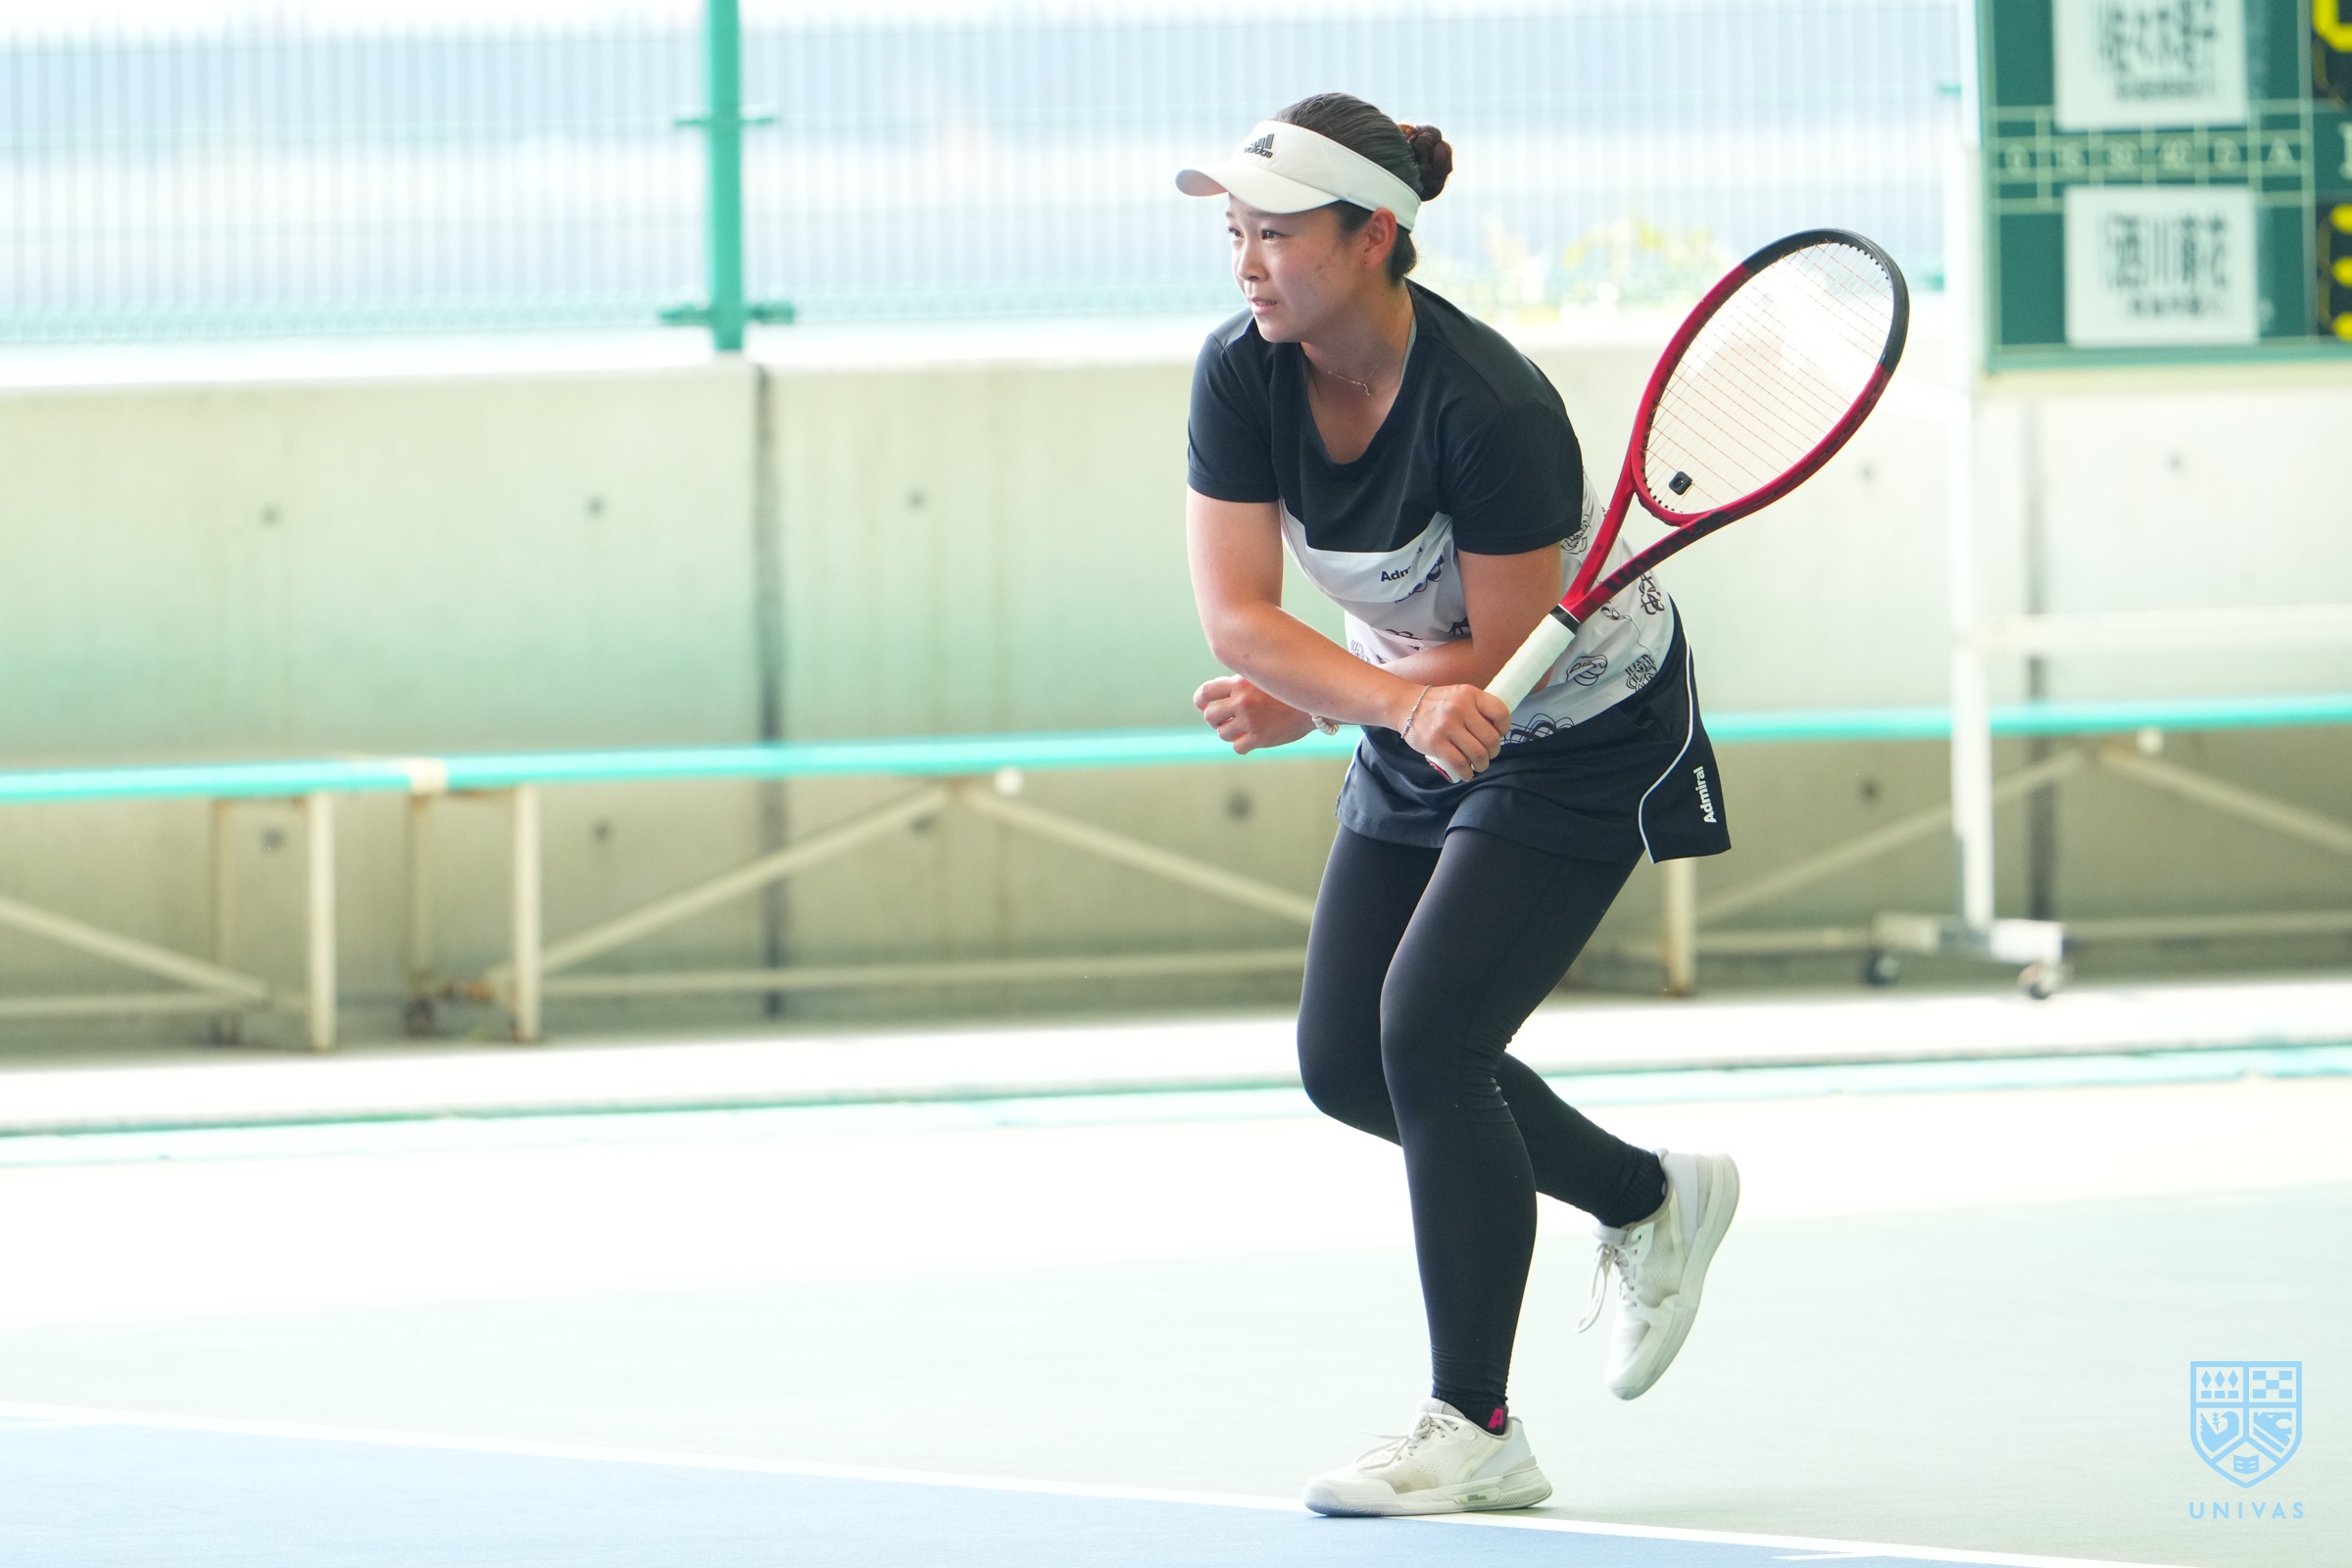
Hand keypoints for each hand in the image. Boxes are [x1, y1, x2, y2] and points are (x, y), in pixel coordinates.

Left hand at [1194, 675, 1315, 753]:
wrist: (1316, 703)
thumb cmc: (1290, 689)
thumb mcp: (1264, 677)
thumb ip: (1242, 683)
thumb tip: (1221, 694)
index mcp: (1240, 683)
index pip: (1206, 693)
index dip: (1201, 701)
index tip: (1203, 706)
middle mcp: (1242, 702)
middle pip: (1210, 716)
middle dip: (1215, 719)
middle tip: (1224, 720)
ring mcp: (1250, 722)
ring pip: (1222, 733)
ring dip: (1228, 732)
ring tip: (1241, 729)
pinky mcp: (1259, 739)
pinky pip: (1237, 747)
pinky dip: (1241, 745)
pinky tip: (1250, 740)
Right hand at [1403, 684, 1510, 780]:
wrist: (1407, 705)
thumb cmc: (1439, 703)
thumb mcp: (1461, 695)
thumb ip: (1479, 709)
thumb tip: (1498, 733)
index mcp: (1470, 695)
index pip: (1501, 713)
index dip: (1504, 728)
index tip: (1499, 734)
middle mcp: (1460, 708)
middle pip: (1490, 739)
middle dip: (1494, 752)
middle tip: (1488, 754)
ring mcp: (1447, 726)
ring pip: (1477, 754)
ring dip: (1482, 764)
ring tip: (1479, 765)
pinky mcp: (1436, 743)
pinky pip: (1459, 763)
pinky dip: (1467, 773)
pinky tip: (1467, 773)